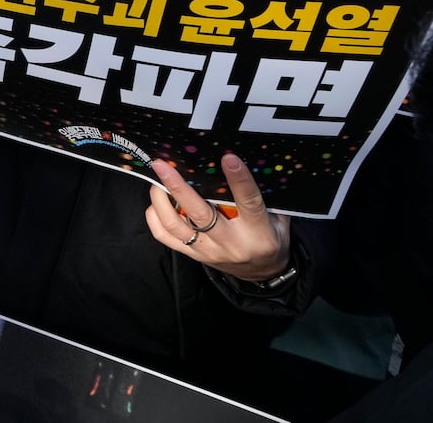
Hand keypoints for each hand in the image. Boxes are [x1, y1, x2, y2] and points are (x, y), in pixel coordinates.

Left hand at [145, 154, 291, 281]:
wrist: (263, 273)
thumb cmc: (270, 237)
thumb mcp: (277, 218)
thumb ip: (262, 195)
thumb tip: (239, 163)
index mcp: (258, 232)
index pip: (249, 203)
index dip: (239, 180)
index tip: (228, 159)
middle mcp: (231, 243)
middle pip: (200, 214)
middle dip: (178, 187)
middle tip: (163, 165)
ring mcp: (209, 251)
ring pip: (176, 226)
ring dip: (160, 201)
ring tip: (156, 181)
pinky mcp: (194, 256)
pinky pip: (165, 236)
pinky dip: (155, 217)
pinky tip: (156, 202)